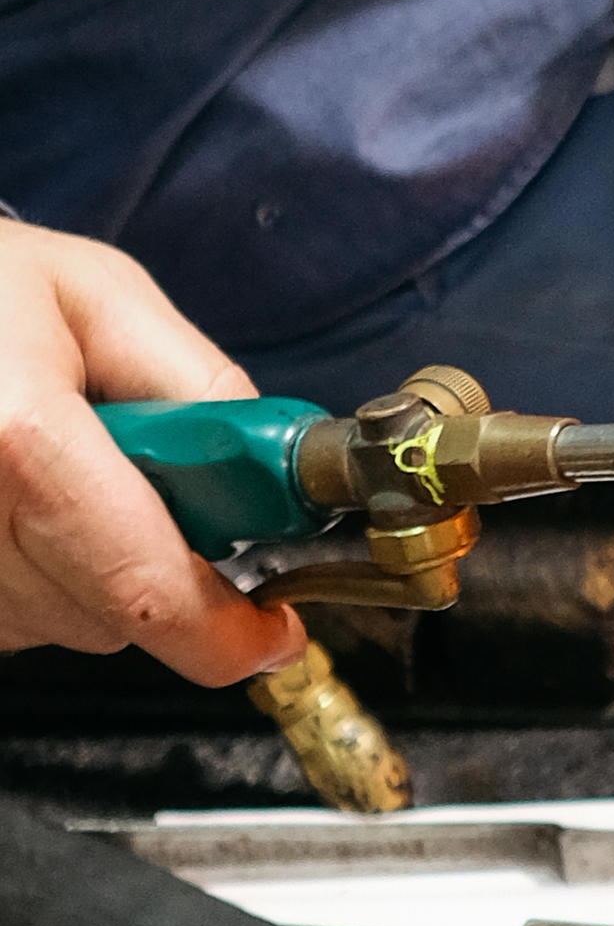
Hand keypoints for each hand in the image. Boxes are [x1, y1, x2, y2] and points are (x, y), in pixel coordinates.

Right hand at [0, 225, 301, 685]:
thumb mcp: (98, 294)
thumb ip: (198, 384)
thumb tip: (274, 477)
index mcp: (18, 439)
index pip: (146, 587)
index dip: (226, 631)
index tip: (269, 631)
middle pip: (110, 616)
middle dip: (158, 571)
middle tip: (138, 485)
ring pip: (56, 625)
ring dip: (85, 571)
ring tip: (49, 473)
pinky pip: (4, 619)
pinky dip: (28, 575)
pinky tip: (10, 504)